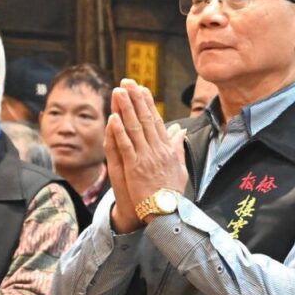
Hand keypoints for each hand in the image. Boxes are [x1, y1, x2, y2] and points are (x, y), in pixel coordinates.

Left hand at [105, 81, 188, 232]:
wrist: (168, 212)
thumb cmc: (173, 192)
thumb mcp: (180, 168)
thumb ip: (178, 148)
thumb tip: (179, 131)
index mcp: (167, 149)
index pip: (156, 121)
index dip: (148, 103)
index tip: (141, 89)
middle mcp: (157, 150)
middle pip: (144, 119)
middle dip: (135, 99)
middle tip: (127, 82)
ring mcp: (145, 158)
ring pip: (134, 128)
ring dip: (125, 108)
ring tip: (118, 92)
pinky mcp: (134, 168)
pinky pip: (125, 146)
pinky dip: (119, 131)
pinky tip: (113, 118)